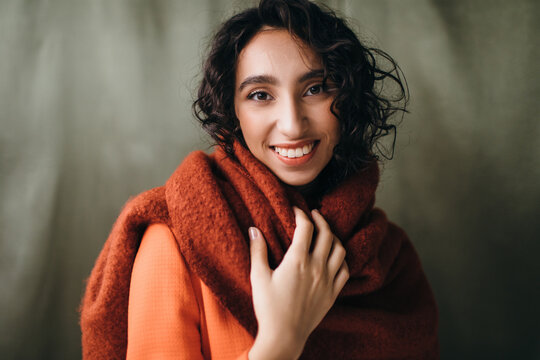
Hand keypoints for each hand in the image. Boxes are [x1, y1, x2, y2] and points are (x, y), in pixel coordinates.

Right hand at [248, 207, 348, 359]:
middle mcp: (316, 267)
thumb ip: (257, 251)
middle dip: (320, 220)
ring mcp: (327, 280)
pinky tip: (334, 257)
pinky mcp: (333, 293)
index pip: (306, 228)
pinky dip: (341, 259)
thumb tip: (254, 230)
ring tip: (325, 233)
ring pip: (340, 249)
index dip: (301, 215)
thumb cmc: (268, 307)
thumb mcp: (258, 277)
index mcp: (297, 261)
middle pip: (326, 234)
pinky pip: (345, 270)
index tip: (296, 210)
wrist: (284, 336)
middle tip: (314, 214)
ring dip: (333, 237)